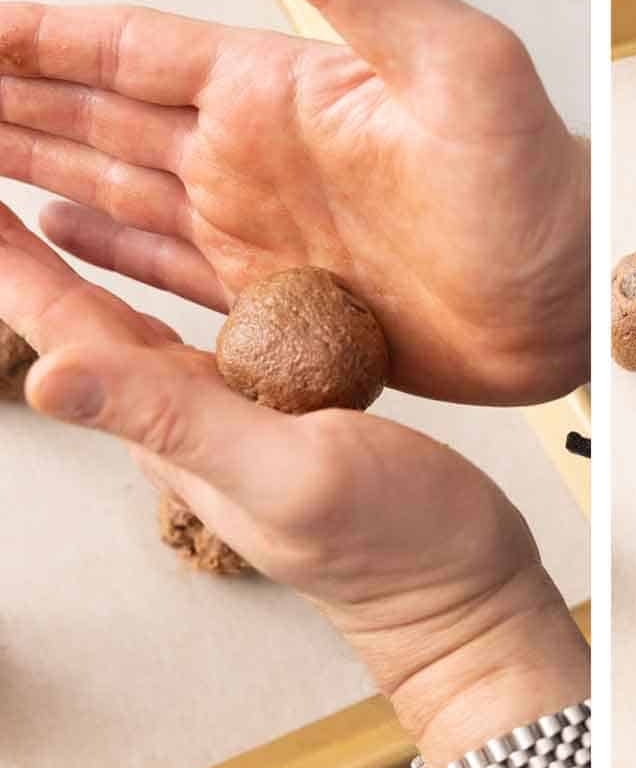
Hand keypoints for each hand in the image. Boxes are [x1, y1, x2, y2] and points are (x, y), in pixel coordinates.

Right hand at [0, 0, 588, 406]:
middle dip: (12, 102)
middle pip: (96, 115)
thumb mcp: (458, 69)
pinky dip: (102, 255)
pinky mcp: (274, 298)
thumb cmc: (536, 187)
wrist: (568, 302)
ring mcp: (258, 229)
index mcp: (276, 88)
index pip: (126, 48)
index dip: (37, 37)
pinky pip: (164, 272)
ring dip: (34, 172)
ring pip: (114, 189)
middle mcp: (251, 156)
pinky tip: (54, 234)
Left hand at [0, 204, 588, 767]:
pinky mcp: (291, 402)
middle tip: (1, 184)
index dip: (11, 268)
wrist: (458, 583)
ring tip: (52, 209)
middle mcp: (193, 413)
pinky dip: (180, 287)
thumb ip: (180, 424)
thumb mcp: (288, 472)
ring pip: (142, 322)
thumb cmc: (390, 540)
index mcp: (175, 423)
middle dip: (31, 258)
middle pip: (88, 321)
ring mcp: (241, 409)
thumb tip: (47, 379)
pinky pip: (215, 331)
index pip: (66, 334)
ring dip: (88, 265)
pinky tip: (183, 266)